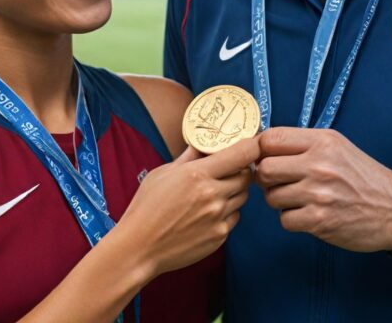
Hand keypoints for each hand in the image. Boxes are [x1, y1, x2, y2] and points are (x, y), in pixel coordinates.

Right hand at [117, 136, 259, 277]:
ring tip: (214, 192)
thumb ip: (189, 158)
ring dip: (235, 191)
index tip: (252, 143)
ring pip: (243, 196)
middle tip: (229, 170)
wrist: (139, 248)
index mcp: (198, 174)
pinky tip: (208, 213)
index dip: (252, 146)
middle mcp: (213, 195)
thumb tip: (203, 143)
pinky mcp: (220, 236)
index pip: (242, 153)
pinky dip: (227, 212)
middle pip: (247, 175)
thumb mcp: (163, 173)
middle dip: (242, 170)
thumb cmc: (146, 208)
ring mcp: (218, 217)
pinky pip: (234, 217)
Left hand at [255, 127, 391, 251]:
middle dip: (267, 178)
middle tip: (279, 182)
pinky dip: (292, 219)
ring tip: (298, 199)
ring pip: (272, 196)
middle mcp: (319, 165)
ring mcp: (318, 193)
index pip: (272, 138)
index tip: (263, 157)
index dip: (260, 149)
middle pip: (265, 168)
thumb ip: (303, 144)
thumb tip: (264, 148)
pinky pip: (284, 220)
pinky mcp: (320, 220)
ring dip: (280, 201)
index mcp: (322, 142)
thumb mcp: (337, 147)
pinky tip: (307, 214)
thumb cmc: (363, 177)